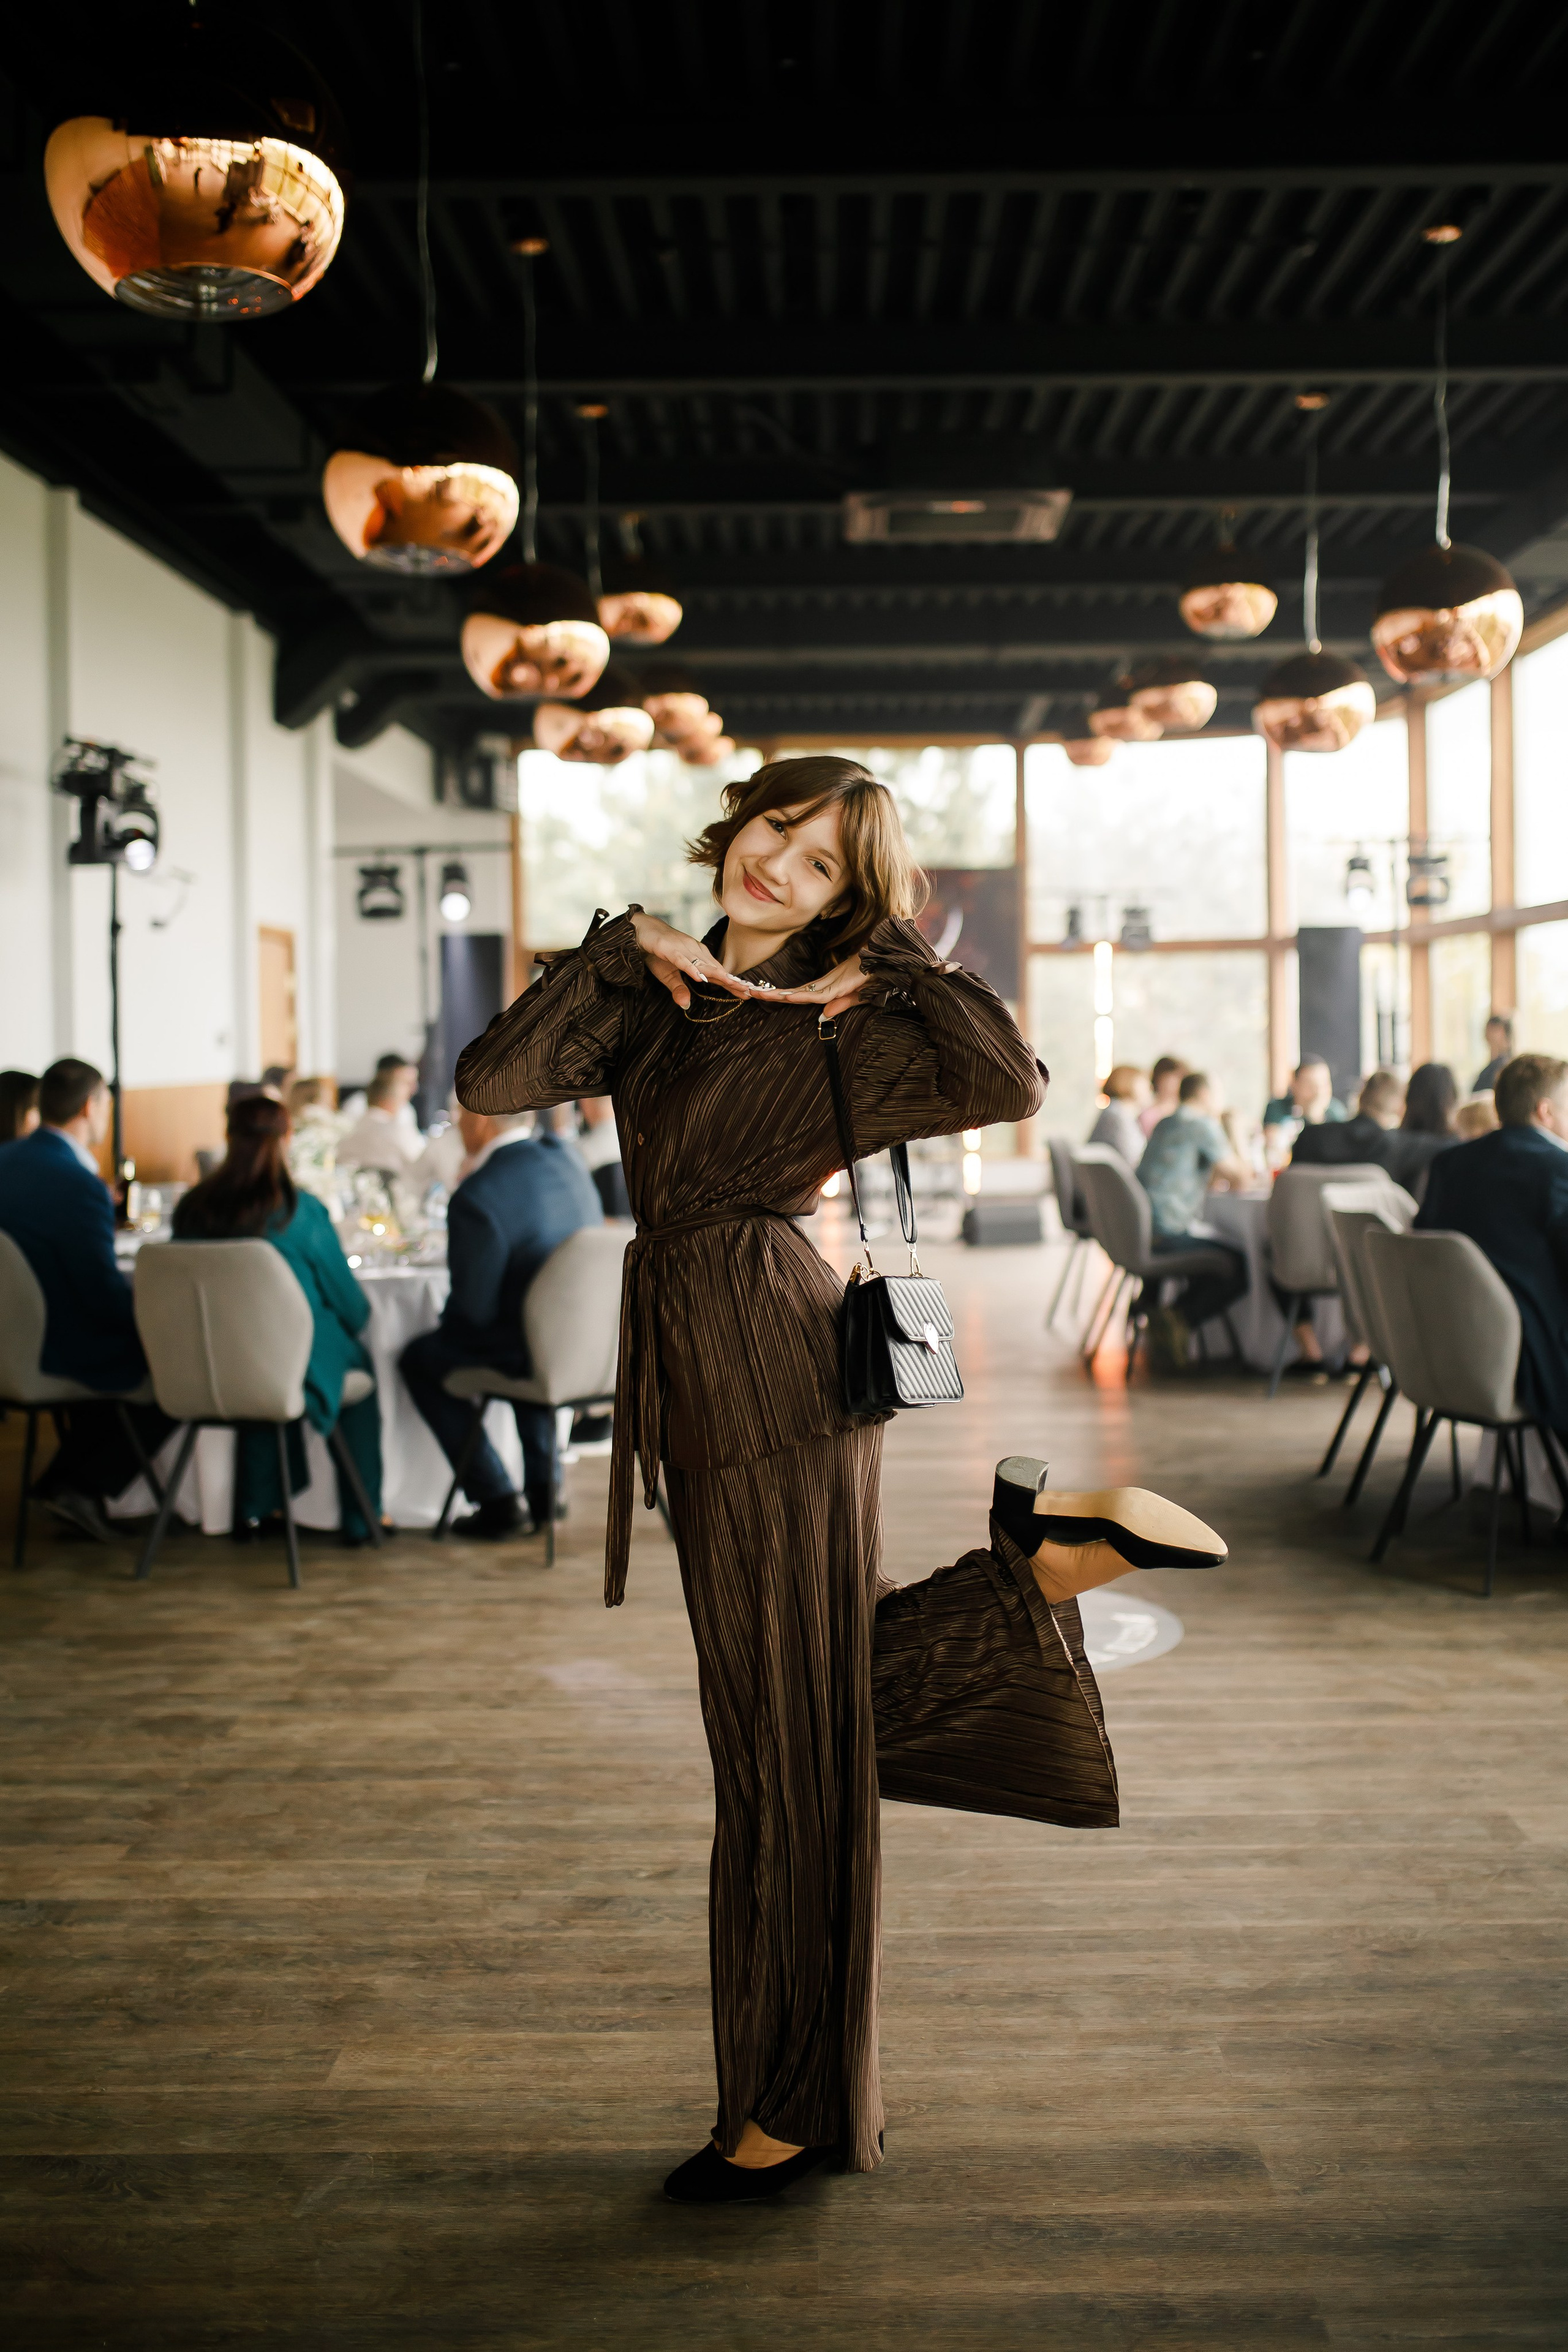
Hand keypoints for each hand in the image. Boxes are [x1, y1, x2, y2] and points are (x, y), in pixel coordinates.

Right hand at [629, 912, 757, 1009]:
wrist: (641, 930)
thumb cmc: (657, 952)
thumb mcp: (668, 976)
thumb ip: (678, 989)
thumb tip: (686, 1005)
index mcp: (698, 958)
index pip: (718, 974)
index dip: (732, 984)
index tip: (748, 994)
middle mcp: (695, 951)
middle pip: (716, 969)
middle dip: (731, 980)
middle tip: (748, 992)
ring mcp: (683, 948)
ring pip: (703, 964)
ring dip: (717, 975)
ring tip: (732, 985)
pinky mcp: (668, 947)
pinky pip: (681, 959)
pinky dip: (690, 968)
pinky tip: (699, 977)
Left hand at [758, 953, 870, 1019]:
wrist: (885, 957)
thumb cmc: (872, 974)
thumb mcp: (857, 996)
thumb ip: (843, 1005)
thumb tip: (826, 1014)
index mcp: (825, 987)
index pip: (797, 994)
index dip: (780, 995)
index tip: (761, 994)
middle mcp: (824, 985)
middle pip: (793, 992)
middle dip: (771, 993)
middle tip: (748, 991)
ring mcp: (829, 985)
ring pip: (798, 993)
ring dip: (779, 994)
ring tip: (758, 994)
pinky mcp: (837, 985)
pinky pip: (814, 994)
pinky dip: (800, 996)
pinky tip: (786, 997)